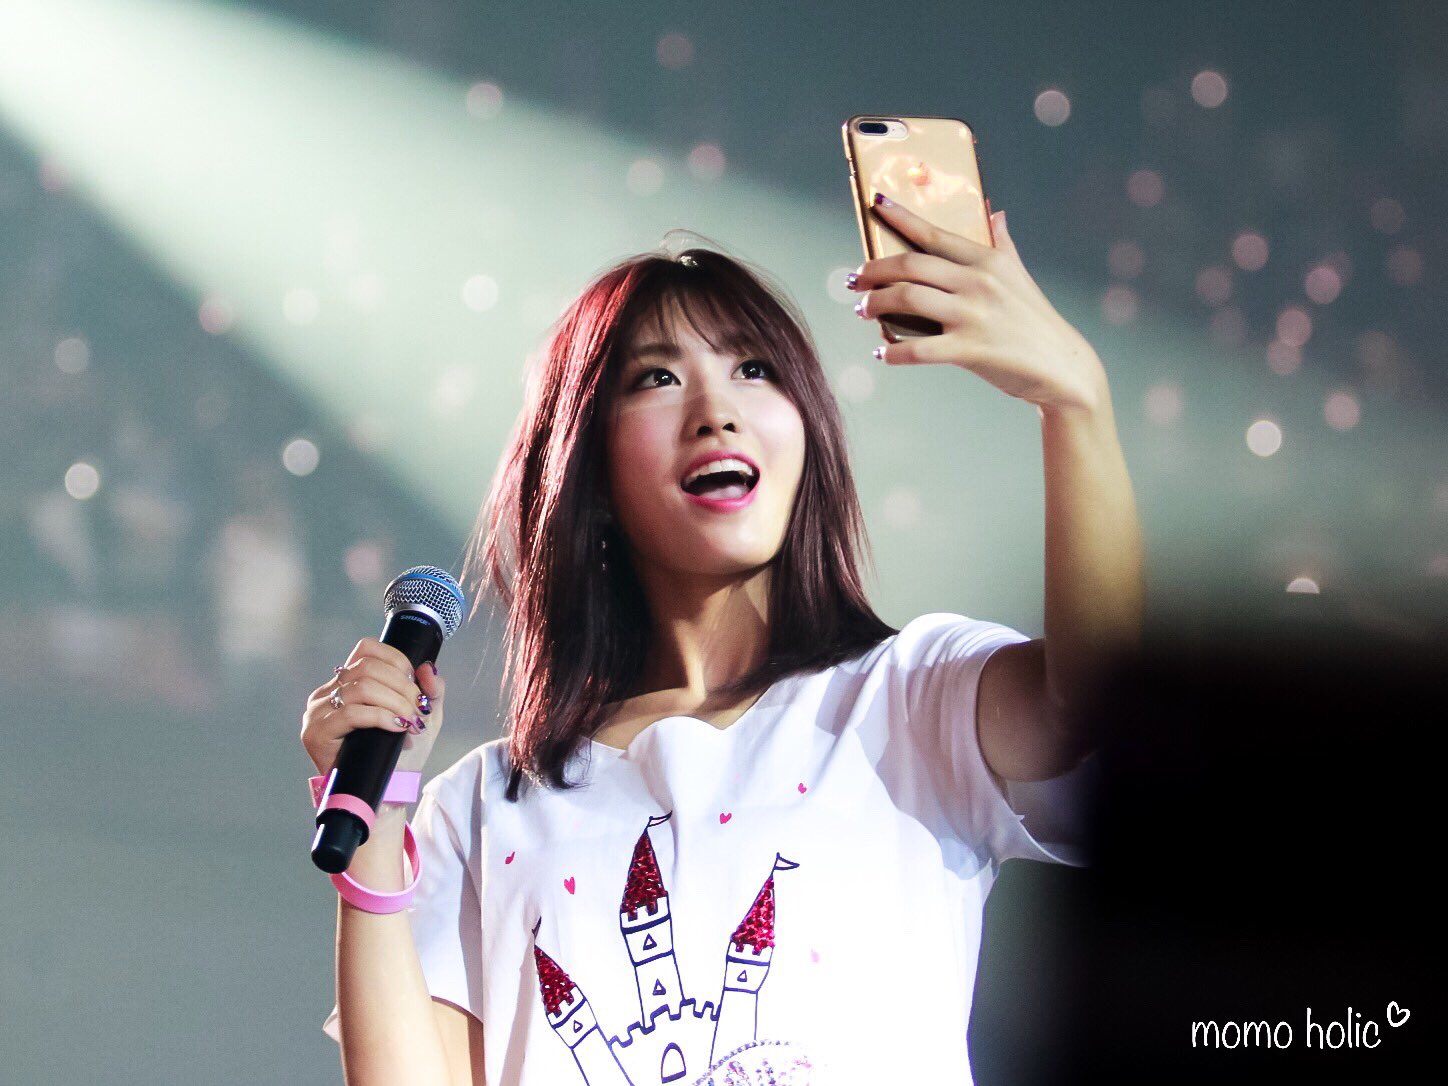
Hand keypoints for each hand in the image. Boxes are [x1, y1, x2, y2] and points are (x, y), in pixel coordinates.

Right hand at [300, 638, 445, 776]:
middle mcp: (327, 693)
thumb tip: (427, 668)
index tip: (415, 686)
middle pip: (368, 667)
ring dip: (396, 703)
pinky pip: (352, 713)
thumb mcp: (424, 718)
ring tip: (410, 722)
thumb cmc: (401, 756)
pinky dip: (381, 717)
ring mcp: (318, 712)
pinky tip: (397, 728)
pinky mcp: (316, 733)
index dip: (397, 661)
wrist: (386, 794)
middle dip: (402, 687)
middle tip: (418, 710)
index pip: (367, 649)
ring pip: (362, 688)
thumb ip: (430, 691)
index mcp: (346, 682)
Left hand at [850, 196, 1106, 414]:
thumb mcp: (1020, 275)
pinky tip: (882, 354)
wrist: (1062, 367)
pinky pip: (918, 350)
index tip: (874, 204)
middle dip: (873, 270)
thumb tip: (994, 211)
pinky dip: (893, 352)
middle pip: (911, 266)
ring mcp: (973, 316)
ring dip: (875, 304)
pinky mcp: (970, 350)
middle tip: (854, 279)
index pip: (934, 234)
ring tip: (862, 310)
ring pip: (907, 300)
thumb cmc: (1033, 321)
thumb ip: (1002, 243)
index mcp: (987, 261)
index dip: (901, 217)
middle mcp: (978, 283)